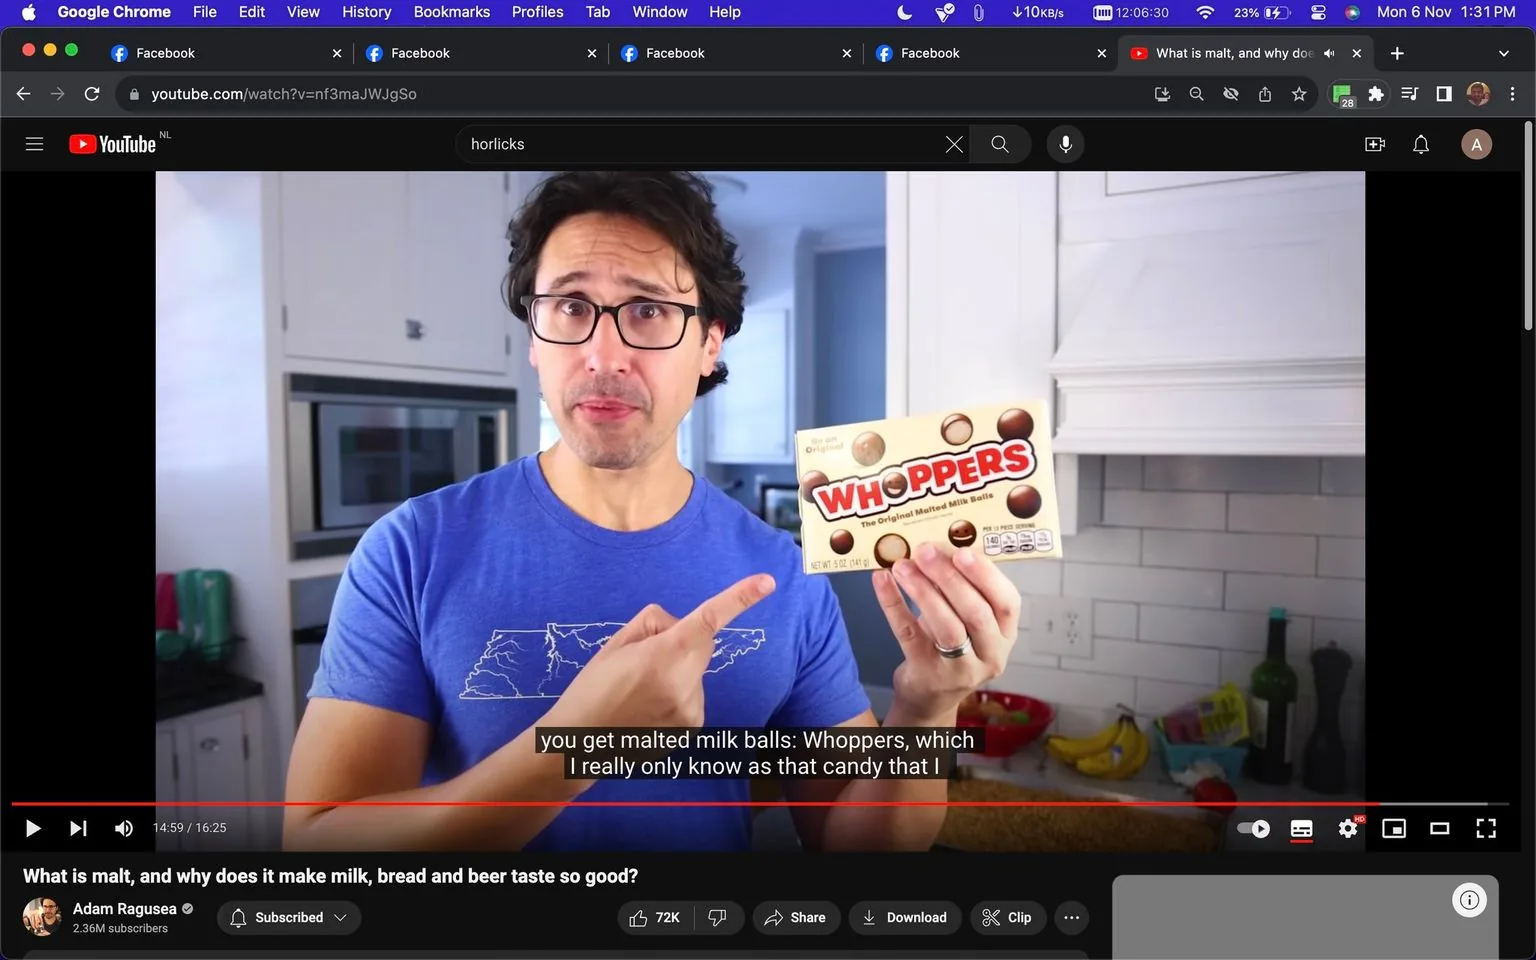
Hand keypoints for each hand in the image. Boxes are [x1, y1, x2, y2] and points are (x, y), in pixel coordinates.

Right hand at [543, 574, 775, 730]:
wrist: (580, 745)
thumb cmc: (592, 689)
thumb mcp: (616, 645)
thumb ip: (653, 625)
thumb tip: (679, 626)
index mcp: (662, 655)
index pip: (708, 620)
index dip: (740, 598)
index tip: (767, 582)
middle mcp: (683, 683)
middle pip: (702, 645)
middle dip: (683, 641)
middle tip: (645, 659)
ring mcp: (691, 709)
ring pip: (696, 671)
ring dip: (677, 671)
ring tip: (641, 691)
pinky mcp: (692, 727)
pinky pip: (693, 694)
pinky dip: (678, 693)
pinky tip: (650, 707)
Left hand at [873, 543, 1020, 718]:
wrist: (930, 695)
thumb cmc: (951, 646)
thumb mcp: (967, 620)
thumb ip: (963, 589)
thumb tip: (939, 546)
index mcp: (1005, 635)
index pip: (1008, 603)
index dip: (986, 575)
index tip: (962, 551)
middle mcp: (990, 654)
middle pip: (976, 613)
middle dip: (949, 577)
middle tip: (925, 551)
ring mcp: (959, 668)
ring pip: (946, 626)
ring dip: (923, 591)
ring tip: (903, 566)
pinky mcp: (927, 673)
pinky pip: (909, 634)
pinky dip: (894, 604)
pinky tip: (883, 582)